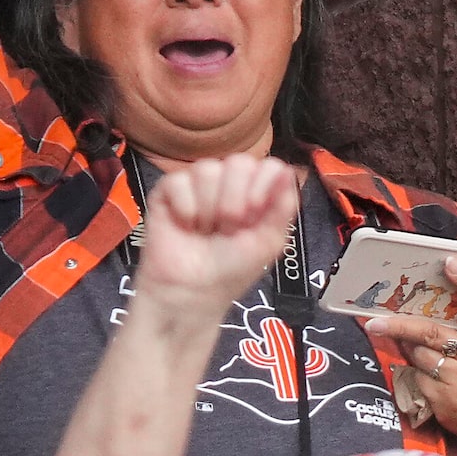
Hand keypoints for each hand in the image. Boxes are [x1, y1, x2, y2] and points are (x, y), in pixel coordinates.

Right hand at [134, 155, 298, 321]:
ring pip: (207, 169)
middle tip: (228, 228)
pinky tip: (186, 226)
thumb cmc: (232, 268)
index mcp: (256, 188)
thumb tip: (288, 170)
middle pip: (239, 162)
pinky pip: (178, 181)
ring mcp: (198, 184)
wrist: (194, 293)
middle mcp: (229, 181)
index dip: (262, 190)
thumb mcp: (268, 241)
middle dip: (235, 202)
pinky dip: (185, 208)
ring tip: (205, 230)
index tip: (254, 218)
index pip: (268, 165)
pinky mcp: (168, 192)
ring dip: (209, 208)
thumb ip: (283, 206)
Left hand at [367, 257, 456, 455]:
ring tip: (414, 349)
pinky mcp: (446, 399)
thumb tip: (425, 305)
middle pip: (431, 332)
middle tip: (375, 321)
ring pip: (419, 355)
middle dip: (399, 325)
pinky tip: (428, 375)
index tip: (449, 261)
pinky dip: (415, 372)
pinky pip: (417, 377)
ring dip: (409, 350)